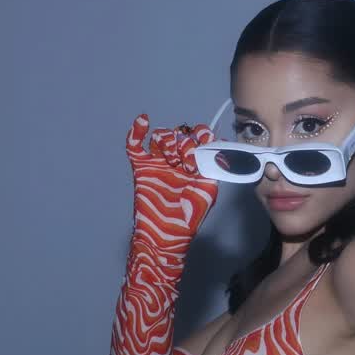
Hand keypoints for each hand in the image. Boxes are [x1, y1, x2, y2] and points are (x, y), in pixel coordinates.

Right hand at [125, 115, 218, 248]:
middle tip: (187, 162)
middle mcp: (177, 161)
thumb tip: (220, 146)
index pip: (198, 138)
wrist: (165, 234)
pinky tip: (143, 121)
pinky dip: (136, 132)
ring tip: (172, 159)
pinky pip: (134, 146)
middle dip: (184, 143)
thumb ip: (212, 167)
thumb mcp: (208, 191)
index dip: (200, 135)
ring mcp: (158, 163)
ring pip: (160, 137)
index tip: (202, 142)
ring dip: (167, 140)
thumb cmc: (189, 217)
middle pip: (179, 135)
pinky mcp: (141, 168)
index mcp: (195, 164)